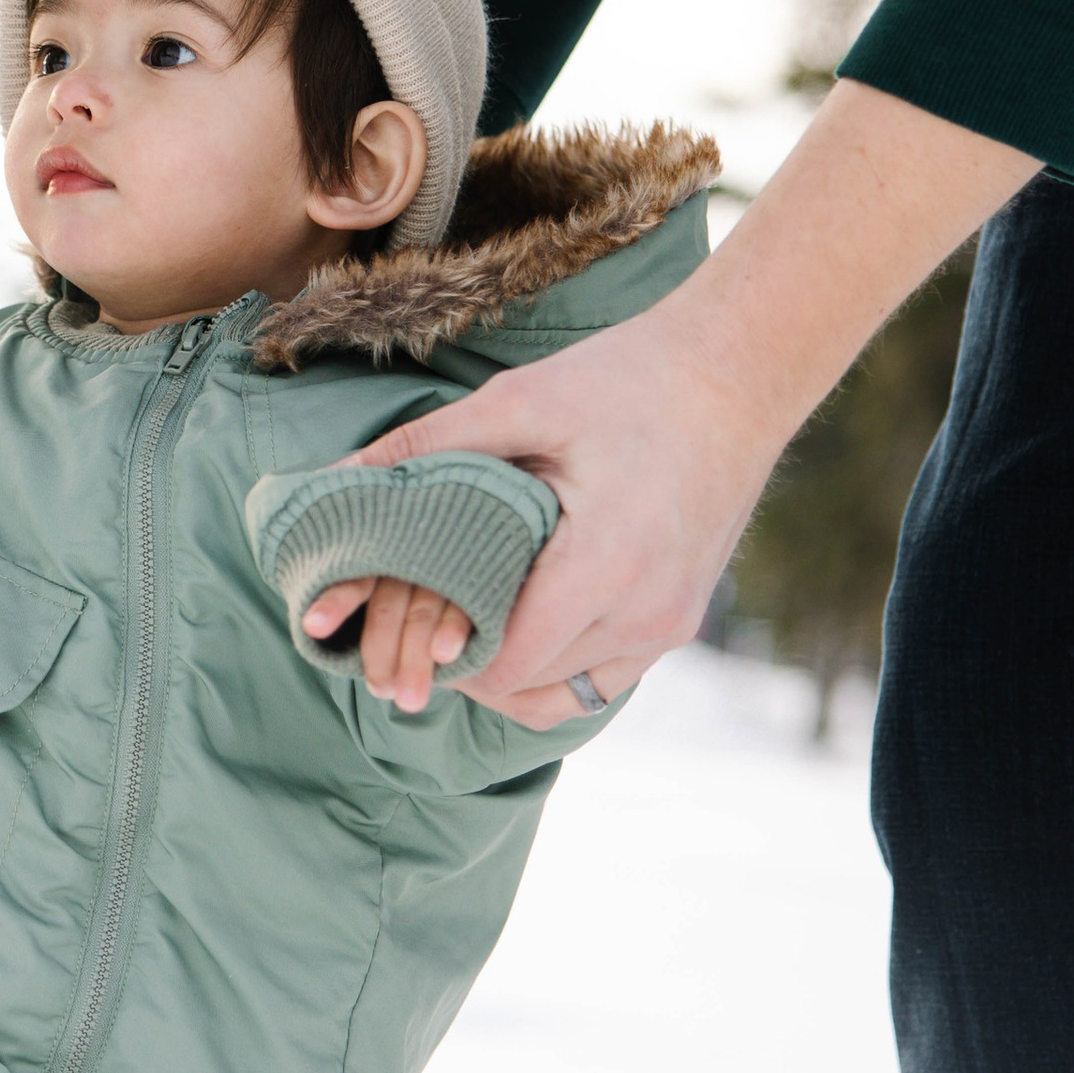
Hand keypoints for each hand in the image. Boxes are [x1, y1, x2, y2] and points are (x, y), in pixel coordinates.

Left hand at [300, 572, 470, 709]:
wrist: (477, 577)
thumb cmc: (415, 601)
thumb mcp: (389, 606)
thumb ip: (370, 627)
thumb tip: (335, 653)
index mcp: (378, 566)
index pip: (352, 585)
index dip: (334, 604)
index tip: (313, 627)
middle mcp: (405, 564)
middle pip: (386, 610)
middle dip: (381, 655)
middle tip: (382, 693)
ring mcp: (440, 573)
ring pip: (421, 615)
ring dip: (414, 659)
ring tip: (409, 702)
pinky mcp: (475, 583)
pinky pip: (460, 608)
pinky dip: (451, 630)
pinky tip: (444, 655)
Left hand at [344, 80, 1035, 727]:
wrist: (736, 376)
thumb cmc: (627, 379)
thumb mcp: (520, 400)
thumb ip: (427, 446)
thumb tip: (337, 479)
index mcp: (607, 561)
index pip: (504, 662)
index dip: (442, 650)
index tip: (403, 611)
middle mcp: (647, 612)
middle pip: (525, 686)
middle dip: (462, 662)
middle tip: (412, 617)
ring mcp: (670, 627)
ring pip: (560, 696)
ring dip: (505, 673)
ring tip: (458, 621)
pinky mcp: (680, 624)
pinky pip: (600, 682)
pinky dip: (550, 669)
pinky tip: (513, 623)